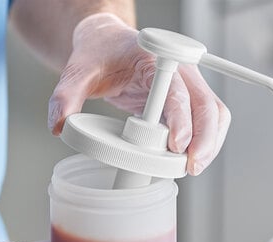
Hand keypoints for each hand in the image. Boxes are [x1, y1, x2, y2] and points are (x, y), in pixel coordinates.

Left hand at [48, 13, 230, 175]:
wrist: (108, 43)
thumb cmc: (99, 53)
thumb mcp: (78, 70)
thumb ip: (66, 95)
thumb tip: (59, 125)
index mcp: (155, 58)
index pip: (176, 90)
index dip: (181, 118)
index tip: (177, 144)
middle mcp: (178, 70)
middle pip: (205, 104)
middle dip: (204, 139)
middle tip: (191, 167)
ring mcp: (186, 84)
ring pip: (214, 113)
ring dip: (211, 142)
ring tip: (193, 167)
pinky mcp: (186, 99)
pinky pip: (207, 119)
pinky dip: (206, 140)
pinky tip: (192, 159)